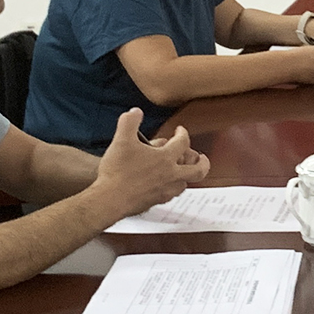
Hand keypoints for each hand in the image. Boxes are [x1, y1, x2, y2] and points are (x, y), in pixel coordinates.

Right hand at [96, 111, 212, 216]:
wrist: (110, 199)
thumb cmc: (117, 172)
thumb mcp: (121, 140)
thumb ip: (130, 122)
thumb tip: (136, 112)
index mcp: (165, 158)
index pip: (183, 142)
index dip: (183, 133)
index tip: (180, 131)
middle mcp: (171, 175)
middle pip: (198, 169)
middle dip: (203, 162)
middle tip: (202, 157)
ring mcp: (166, 190)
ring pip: (185, 183)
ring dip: (187, 176)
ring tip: (184, 171)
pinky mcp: (157, 202)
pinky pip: (172, 194)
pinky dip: (172, 187)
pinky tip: (165, 186)